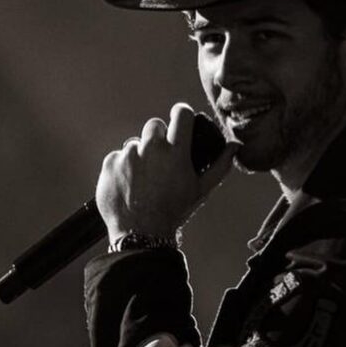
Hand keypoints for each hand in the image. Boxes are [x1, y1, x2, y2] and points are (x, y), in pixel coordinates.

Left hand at [95, 103, 239, 245]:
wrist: (141, 233)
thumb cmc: (174, 211)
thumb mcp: (201, 190)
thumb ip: (220, 165)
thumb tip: (235, 147)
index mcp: (176, 151)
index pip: (181, 113)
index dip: (181, 114)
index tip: (180, 120)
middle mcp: (151, 148)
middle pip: (154, 125)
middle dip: (158, 138)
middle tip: (160, 158)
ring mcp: (128, 155)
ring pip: (134, 143)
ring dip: (139, 155)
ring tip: (144, 178)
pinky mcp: (110, 163)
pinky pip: (117, 157)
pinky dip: (122, 167)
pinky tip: (129, 184)